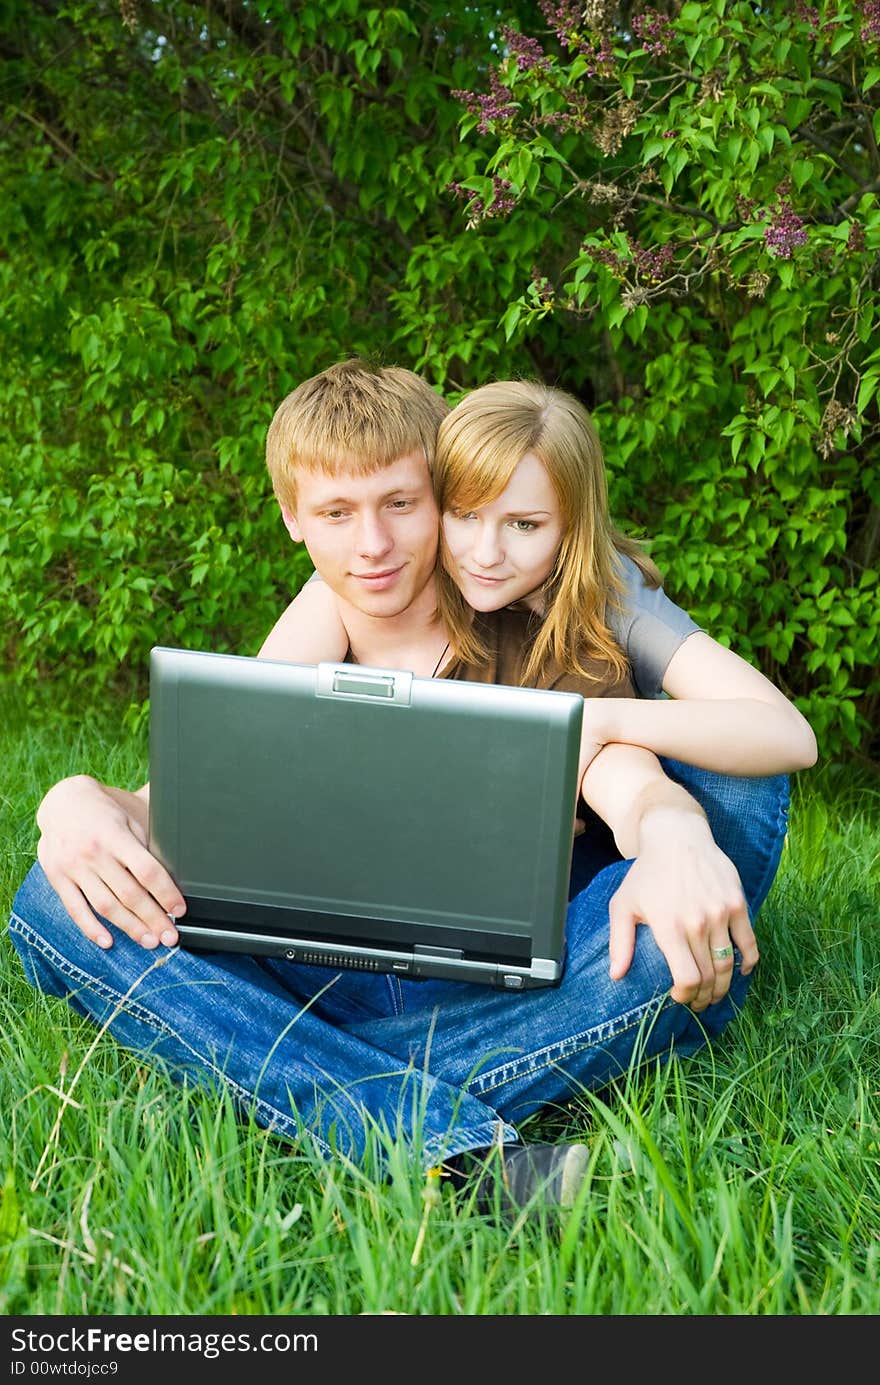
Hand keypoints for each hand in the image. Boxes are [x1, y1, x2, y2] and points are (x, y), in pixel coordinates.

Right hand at [36, 775, 185, 949]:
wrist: (62, 801)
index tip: (180, 909)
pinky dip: (91, 928)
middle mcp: (93, 853)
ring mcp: (73, 868)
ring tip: (149, 941)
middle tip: (170, 937)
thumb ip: (154, 834)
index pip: (146, 871)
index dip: (166, 893)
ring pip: (105, 906)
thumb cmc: (107, 810)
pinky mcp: (57, 878)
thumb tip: (187, 847)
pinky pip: (75, 909)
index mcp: (115, 836)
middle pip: (128, 894)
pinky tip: (108, 941)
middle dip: (153, 918)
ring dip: (130, 927)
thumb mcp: (132, 811)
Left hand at [607, 811, 756, 1011]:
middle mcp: (697, 922)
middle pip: (709, 976)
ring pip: (728, 964)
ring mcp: (720, 913)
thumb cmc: (646, 874)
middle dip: (705, 997)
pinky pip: (749, 943)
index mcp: (669, 927)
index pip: (687, 978)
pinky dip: (748, 962)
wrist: (676, 838)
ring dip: (724, 986)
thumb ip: (620, 942)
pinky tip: (741, 971)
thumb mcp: (623, 905)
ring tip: (717, 993)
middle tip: (700, 1003)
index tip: (681, 998)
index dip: (687, 996)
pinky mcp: (737, 903)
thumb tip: (616, 976)